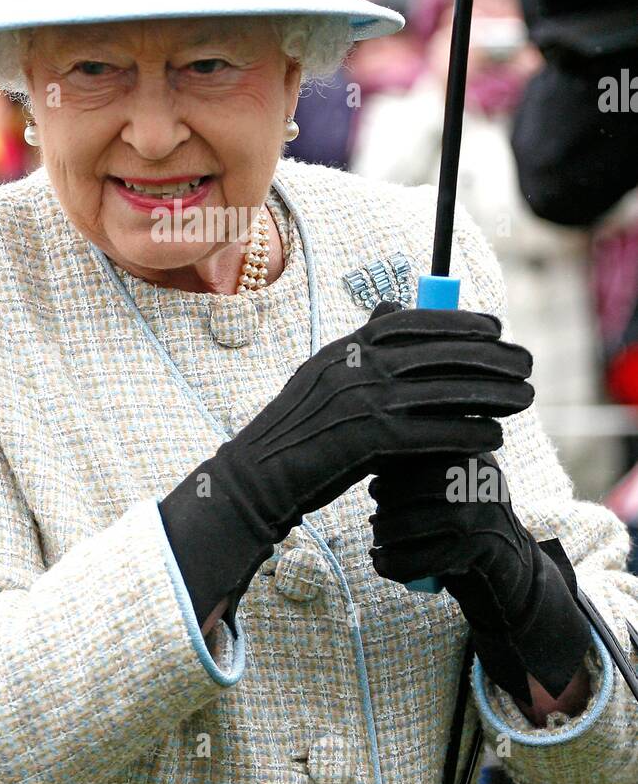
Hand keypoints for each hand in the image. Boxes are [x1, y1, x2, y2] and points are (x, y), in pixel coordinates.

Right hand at [208, 300, 532, 536]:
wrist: (257, 474)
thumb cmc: (297, 430)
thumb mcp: (323, 374)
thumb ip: (361, 345)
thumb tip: (393, 308)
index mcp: (346, 346)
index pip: (413, 320)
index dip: (459, 321)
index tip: (494, 328)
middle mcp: (356, 365)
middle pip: (439, 351)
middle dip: (490, 355)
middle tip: (525, 362)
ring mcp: (363, 401)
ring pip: (445, 390)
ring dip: (492, 392)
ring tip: (524, 397)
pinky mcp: (369, 440)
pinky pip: (434, 432)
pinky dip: (468, 433)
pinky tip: (492, 436)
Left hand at [368, 453, 591, 705]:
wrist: (512, 569)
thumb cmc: (470, 524)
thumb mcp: (456, 488)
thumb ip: (424, 471)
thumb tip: (370, 468)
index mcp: (473, 455)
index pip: (421, 452)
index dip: (391, 472)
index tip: (375, 490)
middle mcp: (480, 478)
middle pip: (415, 485)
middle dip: (386, 505)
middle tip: (375, 521)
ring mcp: (481, 513)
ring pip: (414, 523)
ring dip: (386, 535)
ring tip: (378, 543)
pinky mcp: (479, 549)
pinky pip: (426, 558)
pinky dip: (397, 564)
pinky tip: (382, 565)